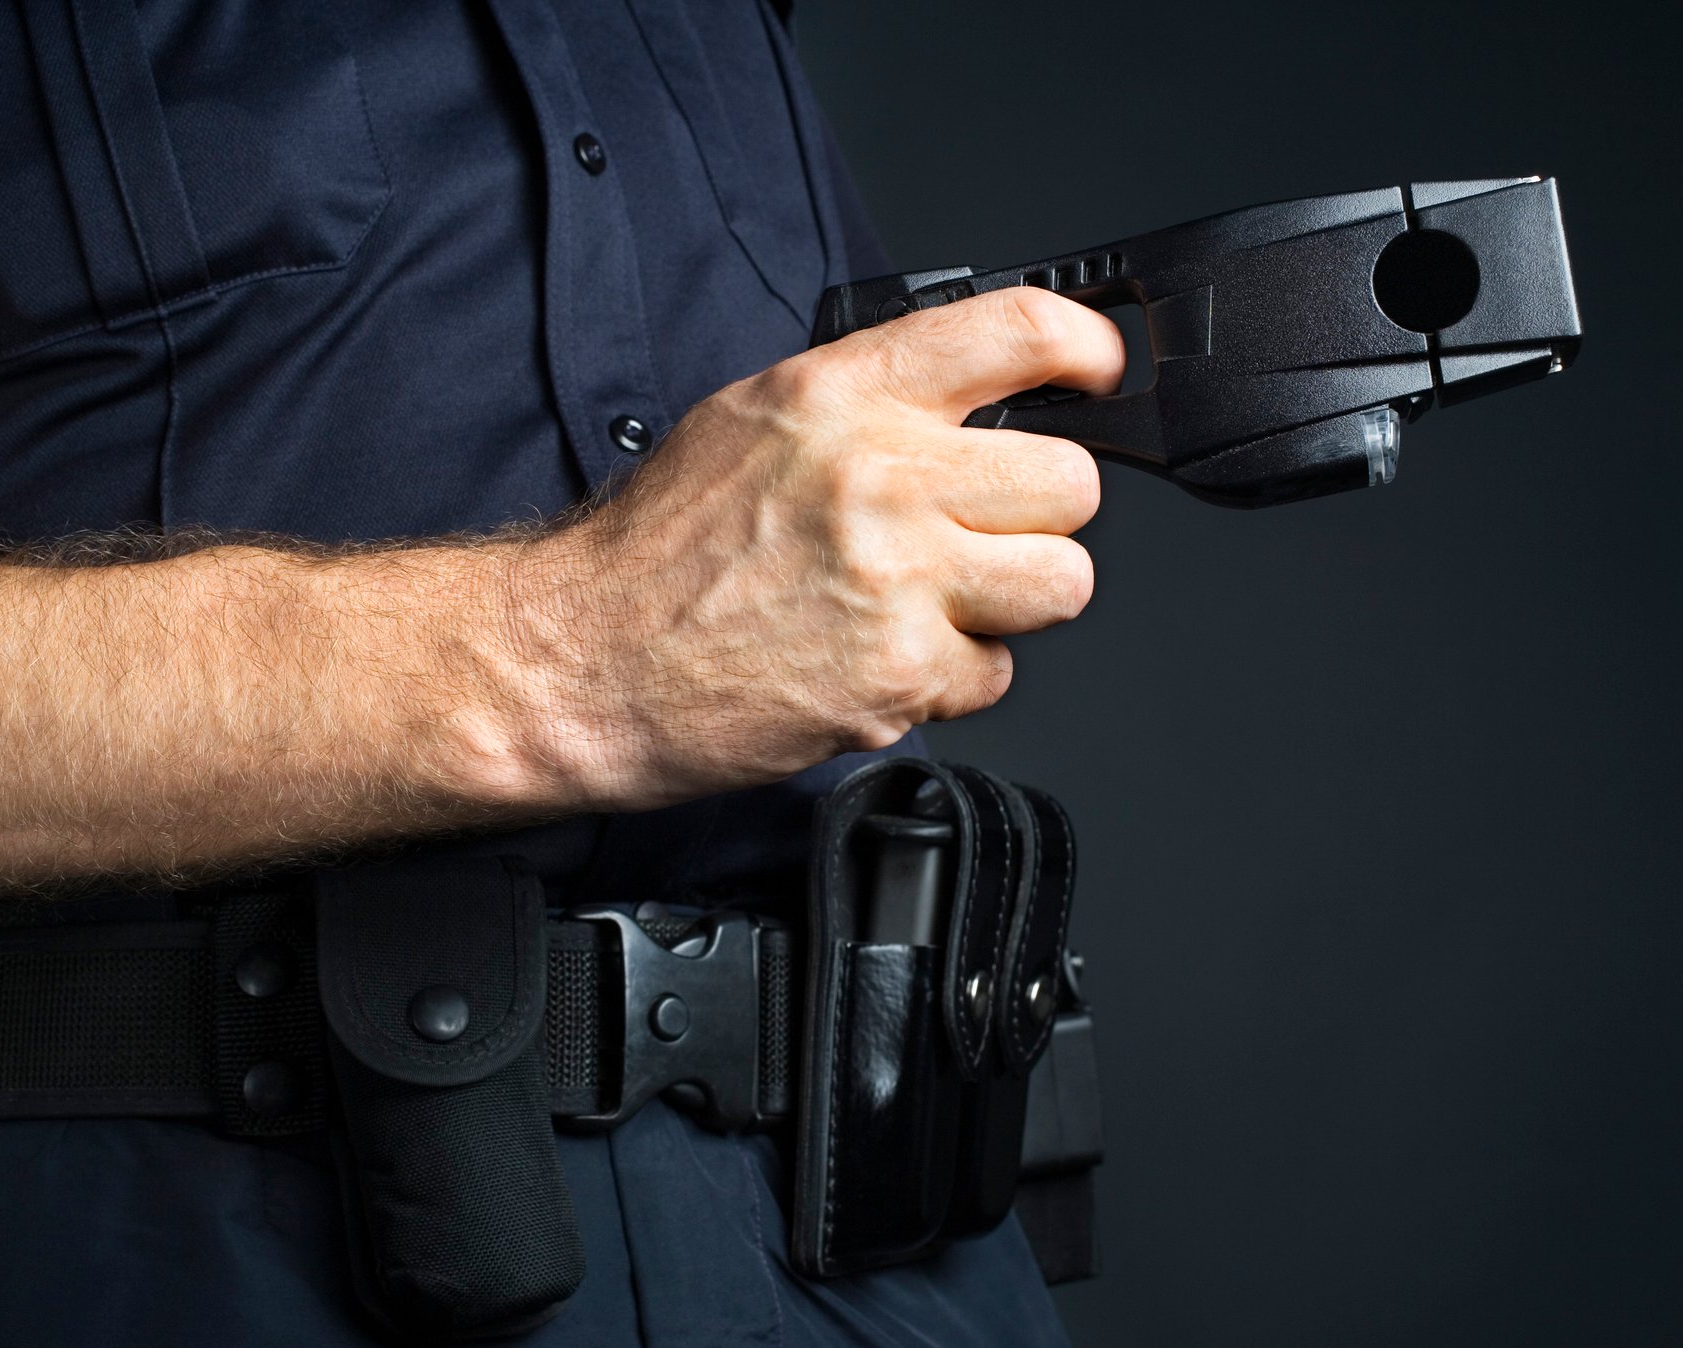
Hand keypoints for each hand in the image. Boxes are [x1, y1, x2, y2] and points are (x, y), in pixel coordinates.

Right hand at [489, 286, 1125, 810]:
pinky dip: (951, 679)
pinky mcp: (902, 676)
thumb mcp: (752, 423)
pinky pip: (997, 673)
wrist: (583, 662)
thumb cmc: (656, 553)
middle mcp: (881, 479)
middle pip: (1071, 481)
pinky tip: (881, 662)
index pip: (1016, 333)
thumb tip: (966, 406)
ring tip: (939, 605)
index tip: (1098, 373)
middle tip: (982, 534)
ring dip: (1013, 601)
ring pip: (1062, 582)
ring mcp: (900, 582)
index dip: (1083, 349)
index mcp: (843, 397)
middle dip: (1038, 516)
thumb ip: (868, 404)